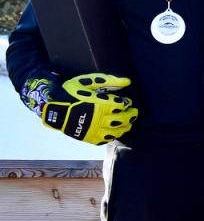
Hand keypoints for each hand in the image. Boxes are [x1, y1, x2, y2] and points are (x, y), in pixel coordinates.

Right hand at [22, 73, 137, 144]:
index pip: (122, 105)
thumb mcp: (88, 82)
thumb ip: (109, 80)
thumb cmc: (71, 92)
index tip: (127, 101)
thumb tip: (128, 81)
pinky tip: (115, 131)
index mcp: (100, 104)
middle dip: (131, 115)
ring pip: (116, 132)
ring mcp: (94, 130)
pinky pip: (104, 140)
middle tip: (134, 112)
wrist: (52, 108)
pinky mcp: (88, 138)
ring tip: (128, 123)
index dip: (127, 103)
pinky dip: (112, 136)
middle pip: (123, 119)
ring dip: (125, 127)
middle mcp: (99, 118)